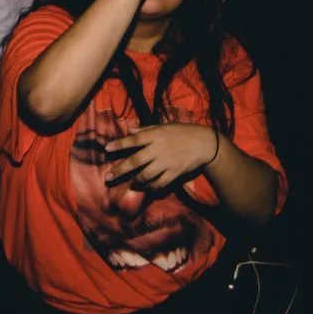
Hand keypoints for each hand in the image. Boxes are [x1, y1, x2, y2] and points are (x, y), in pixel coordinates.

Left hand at [103, 121, 219, 190]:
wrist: (205, 144)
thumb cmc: (184, 132)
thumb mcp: (165, 126)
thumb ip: (147, 129)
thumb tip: (130, 130)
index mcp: (156, 135)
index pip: (134, 140)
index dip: (119, 144)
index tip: (107, 149)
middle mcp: (158, 149)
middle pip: (135, 161)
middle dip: (120, 170)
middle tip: (108, 177)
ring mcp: (166, 162)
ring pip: (145, 175)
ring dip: (135, 181)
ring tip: (131, 183)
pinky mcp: (174, 173)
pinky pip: (159, 183)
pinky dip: (151, 187)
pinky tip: (146, 188)